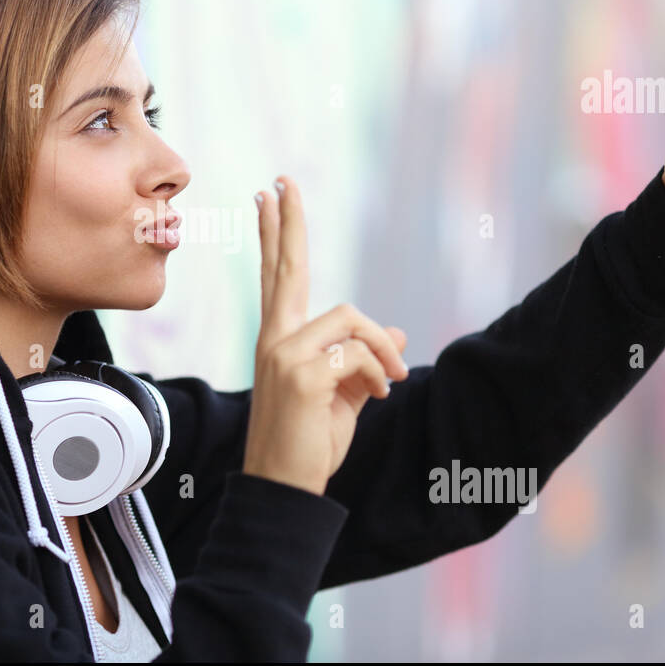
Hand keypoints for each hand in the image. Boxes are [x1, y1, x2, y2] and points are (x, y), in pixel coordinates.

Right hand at [242, 175, 408, 495]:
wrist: (286, 485)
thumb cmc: (310, 441)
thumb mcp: (345, 393)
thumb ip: (364, 359)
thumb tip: (397, 332)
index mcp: (279, 339)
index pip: (276, 275)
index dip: (274, 235)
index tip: (267, 196)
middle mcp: (275, 338)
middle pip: (286, 266)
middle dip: (288, 221)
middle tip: (283, 180)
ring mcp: (283, 353)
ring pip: (352, 317)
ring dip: (382, 350)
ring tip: (387, 384)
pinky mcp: (302, 373)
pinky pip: (359, 353)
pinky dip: (377, 376)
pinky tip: (374, 399)